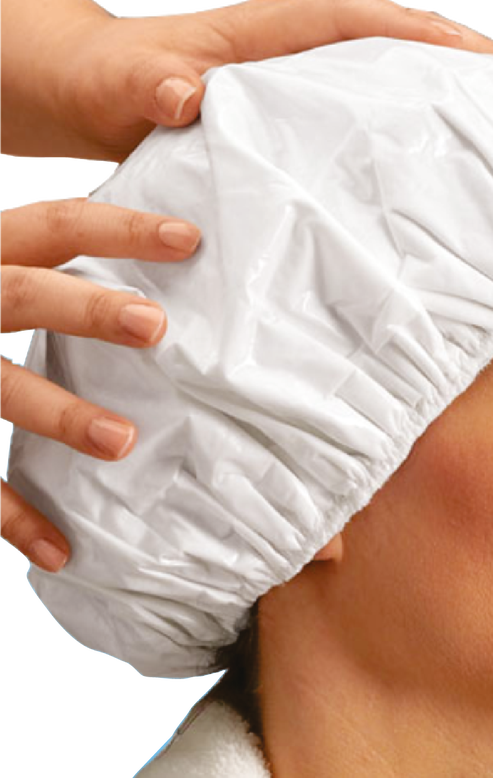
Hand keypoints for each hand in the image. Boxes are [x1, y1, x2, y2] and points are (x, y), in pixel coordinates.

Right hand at [0, 198, 201, 570]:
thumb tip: (142, 284)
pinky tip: (57, 551)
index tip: (189, 238)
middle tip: (154, 325)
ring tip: (122, 441)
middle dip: (85, 307)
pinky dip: (10, 516)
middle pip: (18, 293)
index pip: (53, 227)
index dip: (121, 229)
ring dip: (59, 413)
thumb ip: (32, 267)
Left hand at [38, 0, 492, 161]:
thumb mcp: (123, 82)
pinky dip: (397, 142)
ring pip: (386, 86)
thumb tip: (188, 96)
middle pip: (398, 46)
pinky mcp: (295, 123)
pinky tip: (424, 184)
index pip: (365, 20)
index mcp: (271, 32)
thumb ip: (151, 85)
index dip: (430, 35)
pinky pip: (359, 124)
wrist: (95, 93)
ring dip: (439, 106)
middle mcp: (298, 54)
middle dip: (462, 65)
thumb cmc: (110, 82)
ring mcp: (301, 88)